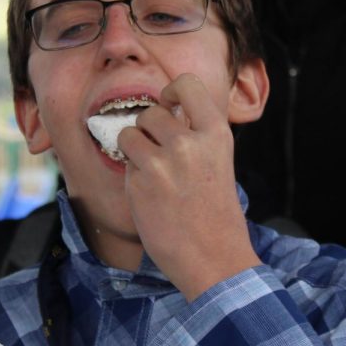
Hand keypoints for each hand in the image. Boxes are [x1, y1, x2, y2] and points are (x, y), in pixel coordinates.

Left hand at [118, 73, 260, 300]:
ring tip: (153, 175)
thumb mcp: (219, 164)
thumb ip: (196, 137)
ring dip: (134, 150)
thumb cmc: (216, 217)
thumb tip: (165, 114)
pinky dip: (132, 176)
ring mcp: (162, 161)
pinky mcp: (140, 181)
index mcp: (216, 134)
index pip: (186, 84)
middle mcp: (189, 142)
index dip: (171, 91)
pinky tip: (151, 196)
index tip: (168, 105)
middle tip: (158, 155)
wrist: (214, 260)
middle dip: (148, 130)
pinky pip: (125, 164)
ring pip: (129, 133)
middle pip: (151, 112)